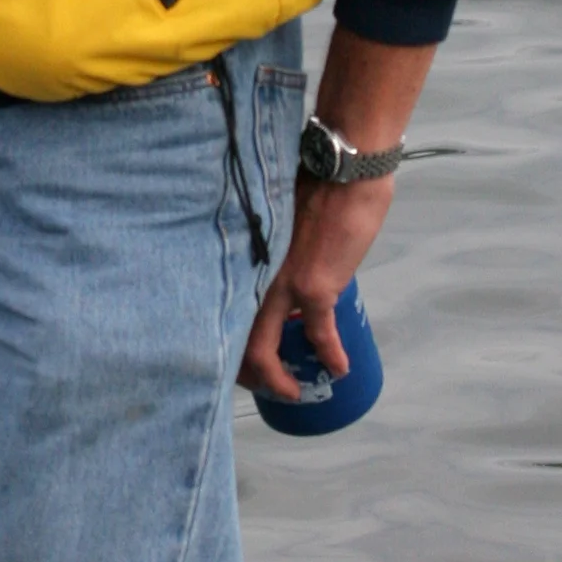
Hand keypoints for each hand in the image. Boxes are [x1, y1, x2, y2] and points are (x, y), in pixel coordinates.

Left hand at [236, 18, 435, 402]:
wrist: (343, 170)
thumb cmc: (313, 184)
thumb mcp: (277, 220)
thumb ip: (270, 246)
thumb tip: (277, 262)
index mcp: (241, 259)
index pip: (219, 310)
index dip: (223, 342)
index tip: (235, 358)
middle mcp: (251, 277)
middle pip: (232, 341)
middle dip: (245, 374)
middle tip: (262, 387)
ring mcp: (280, 285)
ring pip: (263, 350)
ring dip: (278, 380)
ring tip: (293, 391)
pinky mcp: (315, 288)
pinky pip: (320, 336)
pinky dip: (330, 356)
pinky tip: (337, 370)